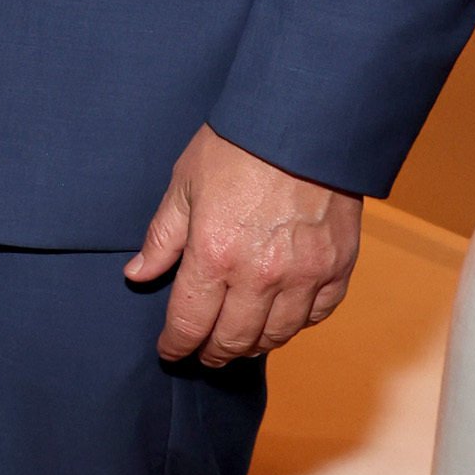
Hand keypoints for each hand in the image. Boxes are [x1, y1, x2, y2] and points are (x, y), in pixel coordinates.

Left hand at [124, 124, 361, 366]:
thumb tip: (137, 274)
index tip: (171, 350)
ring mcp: (304, 275)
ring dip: (253, 345)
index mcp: (213, 256)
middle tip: (204, 353)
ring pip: (276, 336)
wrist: (304, 120)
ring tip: (240, 341)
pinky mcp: (337, 267)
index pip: (189, 324)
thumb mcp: (185, 185)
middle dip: (212, 353)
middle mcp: (259, 276)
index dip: (176, 345)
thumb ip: (162, 238)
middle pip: (233, 341)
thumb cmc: (238, 146)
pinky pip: (317, 315)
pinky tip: (282, 318)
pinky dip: (297, 323)